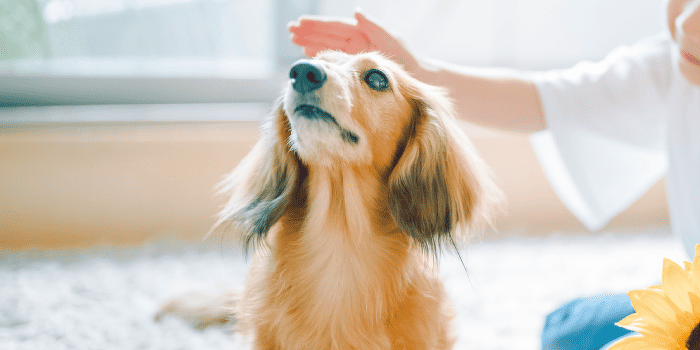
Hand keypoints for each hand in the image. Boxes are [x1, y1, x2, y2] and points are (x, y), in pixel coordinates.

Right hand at [288, 11, 421, 74]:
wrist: (416, 76)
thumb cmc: (406, 58)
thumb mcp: (391, 40)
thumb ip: (374, 27)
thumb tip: (357, 11)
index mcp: (362, 33)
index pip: (335, 26)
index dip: (317, 25)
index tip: (300, 22)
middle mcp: (356, 40)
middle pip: (328, 34)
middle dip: (309, 32)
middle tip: (290, 30)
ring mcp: (354, 52)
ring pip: (328, 44)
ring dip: (311, 42)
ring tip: (294, 39)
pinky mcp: (355, 64)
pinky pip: (334, 56)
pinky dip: (321, 53)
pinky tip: (308, 53)